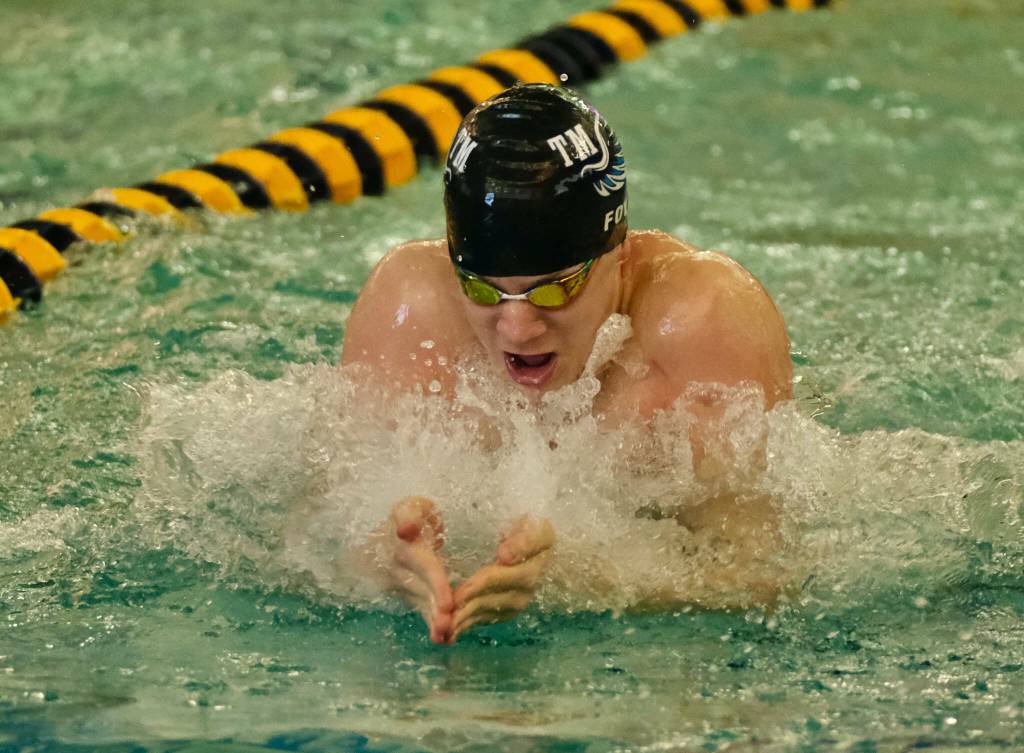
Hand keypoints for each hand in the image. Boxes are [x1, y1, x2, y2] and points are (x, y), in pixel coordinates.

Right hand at [371, 496, 453, 643]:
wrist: (387, 532)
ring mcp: (400, 584)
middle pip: (420, 590)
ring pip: (419, 603)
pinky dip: (430, 622)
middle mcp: (400, 569)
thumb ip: (409, 515)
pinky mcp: (406, 593)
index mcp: (406, 546)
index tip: (447, 605)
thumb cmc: (410, 515)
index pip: (424, 568)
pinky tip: (445, 638)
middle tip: (447, 628)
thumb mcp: (410, 506)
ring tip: (445, 638)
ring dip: (431, 621)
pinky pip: (419, 607)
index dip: (436, 585)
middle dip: (434, 609)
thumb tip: (406, 530)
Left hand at [447, 516, 554, 643]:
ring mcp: (517, 604)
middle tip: (440, 614)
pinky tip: (452, 630)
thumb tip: (504, 556)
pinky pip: (486, 618)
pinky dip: (468, 625)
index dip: (477, 586)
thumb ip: (523, 541)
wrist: (542, 549)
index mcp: (531, 569)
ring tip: (442, 628)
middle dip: (464, 607)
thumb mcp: (536, 529)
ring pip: (486, 612)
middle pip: (489, 599)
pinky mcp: (508, 611)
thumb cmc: (534, 531)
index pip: (498, 578)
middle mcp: (526, 592)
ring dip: (464, 621)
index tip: (457, 593)